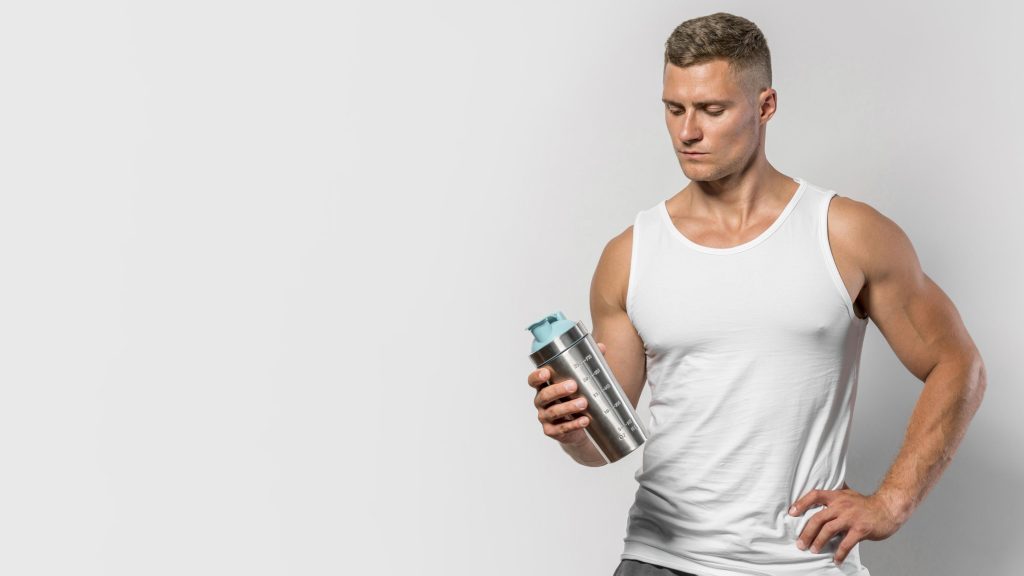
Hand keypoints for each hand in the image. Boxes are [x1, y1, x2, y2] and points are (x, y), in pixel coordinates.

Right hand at [528, 342, 606, 444]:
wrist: (578, 426)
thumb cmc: (575, 398)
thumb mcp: (580, 382)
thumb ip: (588, 364)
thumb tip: (601, 347)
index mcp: (544, 386)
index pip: (533, 380)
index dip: (537, 376)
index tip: (546, 373)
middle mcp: (541, 402)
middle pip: (544, 396)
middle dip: (558, 390)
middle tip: (573, 386)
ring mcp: (545, 417)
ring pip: (554, 412)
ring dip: (568, 407)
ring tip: (583, 403)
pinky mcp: (551, 431)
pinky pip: (561, 428)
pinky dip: (574, 425)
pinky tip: (585, 420)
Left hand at [789, 482, 904, 565]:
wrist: (888, 508)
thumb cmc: (866, 504)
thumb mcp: (848, 494)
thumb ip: (834, 496)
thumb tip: (817, 493)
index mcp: (837, 496)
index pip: (815, 495)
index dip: (801, 503)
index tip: (791, 513)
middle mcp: (842, 505)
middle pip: (818, 518)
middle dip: (806, 532)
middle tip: (800, 543)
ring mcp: (851, 517)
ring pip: (828, 530)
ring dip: (818, 542)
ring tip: (813, 550)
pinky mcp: (861, 529)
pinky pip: (846, 543)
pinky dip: (840, 553)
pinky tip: (836, 559)